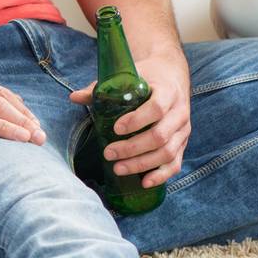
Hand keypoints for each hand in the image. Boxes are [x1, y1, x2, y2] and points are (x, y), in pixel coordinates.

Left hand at [69, 49, 191, 187]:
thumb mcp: (130, 75)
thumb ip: (103, 87)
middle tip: (108, 153)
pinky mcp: (182, 143)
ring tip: (118, 168)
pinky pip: (175, 164)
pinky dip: (161, 175)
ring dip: (142, 164)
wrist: (173, 75)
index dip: (137, 120)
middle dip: (132, 148)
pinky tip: (144, 182)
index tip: (116, 128)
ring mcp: (183, 130)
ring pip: (167, 153)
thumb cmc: (148, 76)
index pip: (156, 108)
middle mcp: (179, 112)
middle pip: (159, 136)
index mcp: (168, 91)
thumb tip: (74, 97)